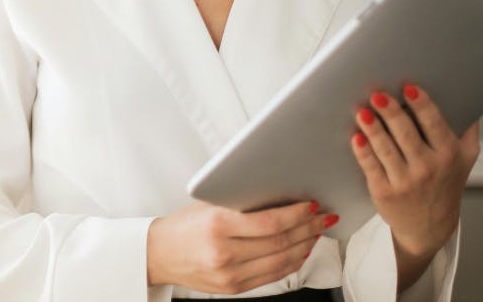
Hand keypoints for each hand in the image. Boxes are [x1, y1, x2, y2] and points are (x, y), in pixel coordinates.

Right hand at [146, 199, 336, 293]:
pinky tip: (300, 250)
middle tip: (323, 216)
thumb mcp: (208, 205)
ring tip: (316, 231)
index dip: (296, 215)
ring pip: (282, 261)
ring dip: (305, 245)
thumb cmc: (183, 226)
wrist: (160, 254)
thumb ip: (241, 202)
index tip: (311, 205)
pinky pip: (273, 275)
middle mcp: (224, 253)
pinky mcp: (235, 288)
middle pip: (280, 242)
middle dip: (307, 228)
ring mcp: (230, 274)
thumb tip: (281, 195)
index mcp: (217, 225)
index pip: (269, 223)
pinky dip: (292, 262)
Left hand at [350, 83, 479, 287]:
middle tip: (377, 94)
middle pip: (406, 134)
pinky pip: (370, 167)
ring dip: (372, 128)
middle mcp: (428, 168)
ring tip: (362, 111)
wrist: (431, 226)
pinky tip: (356, 137)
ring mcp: (405, 182)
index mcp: (449, 155)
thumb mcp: (465, 158)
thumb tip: (467, 97)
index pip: (434, 124)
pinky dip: (363, 151)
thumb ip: (467, 129)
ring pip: (386, 149)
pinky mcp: (384, 192)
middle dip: (391, 112)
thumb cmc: (446, 184)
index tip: (409, 88)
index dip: (422, 105)